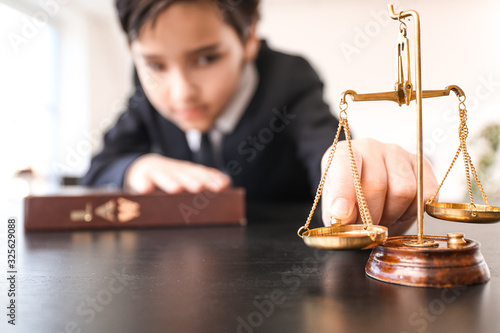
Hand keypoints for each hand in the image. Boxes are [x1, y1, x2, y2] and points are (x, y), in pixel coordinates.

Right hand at [125, 153, 230, 193]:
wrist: (143, 167)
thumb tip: (226, 184)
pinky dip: (143, 185)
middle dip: (192, 181)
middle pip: (185, 175)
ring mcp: (158, 174)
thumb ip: (205, 181)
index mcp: (190, 173)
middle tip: (199, 187)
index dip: (213, 179)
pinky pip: (141, 182)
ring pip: (164, 177)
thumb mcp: (189, 179)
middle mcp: (176, 171)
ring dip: (169, 182)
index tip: (223, 185)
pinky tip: (146, 190)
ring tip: (175, 189)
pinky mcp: (140, 178)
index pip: (203, 174)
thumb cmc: (172, 179)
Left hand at [321, 138, 436, 235]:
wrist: (368, 195)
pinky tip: (399, 211)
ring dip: (392, 215)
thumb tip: (342, 216)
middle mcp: (371, 147)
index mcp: (343, 153)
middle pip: (376, 184)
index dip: (342, 192)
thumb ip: (336, 212)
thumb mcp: (334, 206)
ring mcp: (398, 154)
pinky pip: (424, 195)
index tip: (341, 214)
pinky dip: (412, 212)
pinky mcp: (422, 166)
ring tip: (381, 218)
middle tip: (365, 228)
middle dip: (370, 216)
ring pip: (403, 191)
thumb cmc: (348, 199)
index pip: (345, 164)